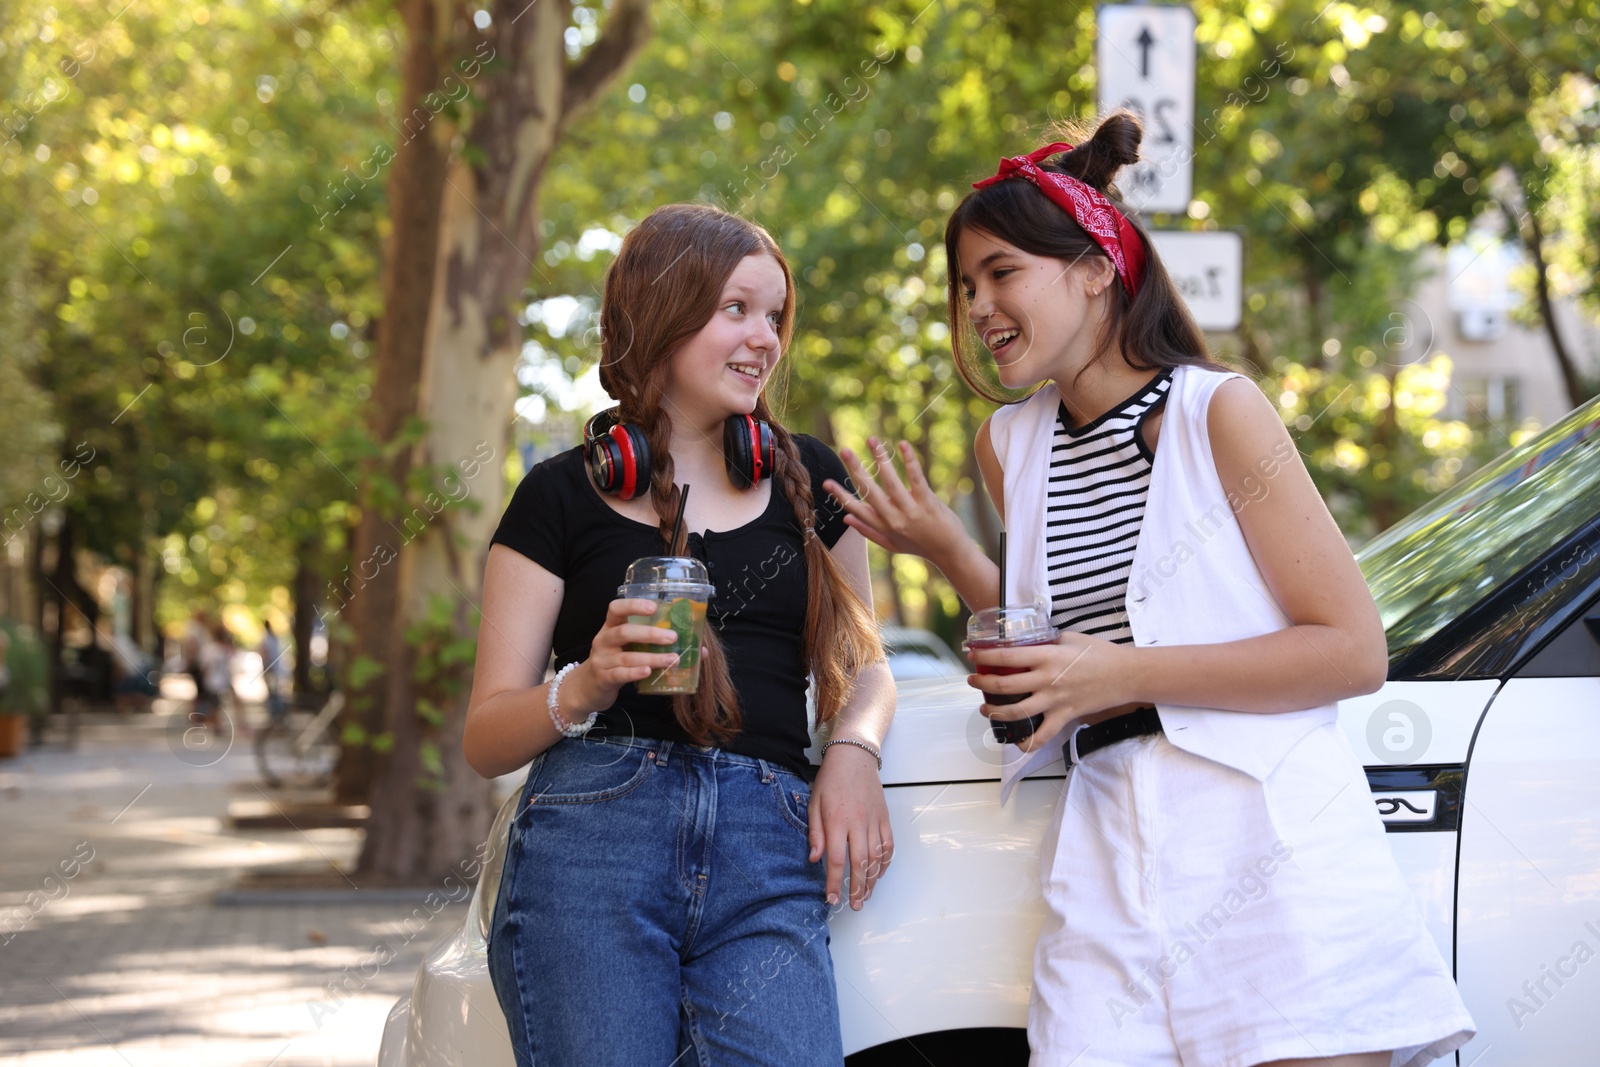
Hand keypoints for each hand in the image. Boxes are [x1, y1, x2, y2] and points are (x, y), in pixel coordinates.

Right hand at [567, 598, 681, 716]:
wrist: (587, 688)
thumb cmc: (616, 662)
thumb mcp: (629, 648)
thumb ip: (656, 644)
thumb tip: (701, 649)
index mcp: (611, 627)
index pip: (616, 608)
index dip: (633, 605)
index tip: (654, 607)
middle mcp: (604, 640)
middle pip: (624, 631)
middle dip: (650, 633)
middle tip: (673, 637)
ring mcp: (602, 660)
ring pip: (626, 656)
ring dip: (651, 657)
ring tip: (672, 659)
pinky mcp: (603, 678)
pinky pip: (619, 674)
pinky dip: (635, 672)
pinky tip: (648, 672)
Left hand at [808, 741, 893, 910]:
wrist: (854, 757)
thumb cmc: (831, 780)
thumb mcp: (814, 803)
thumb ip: (815, 832)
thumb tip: (814, 859)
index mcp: (837, 821)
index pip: (835, 859)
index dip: (833, 882)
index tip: (832, 899)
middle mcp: (858, 823)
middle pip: (860, 864)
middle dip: (857, 889)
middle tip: (853, 906)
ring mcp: (874, 821)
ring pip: (876, 858)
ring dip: (872, 880)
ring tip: (865, 896)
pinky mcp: (885, 817)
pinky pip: (889, 845)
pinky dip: (885, 862)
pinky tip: (878, 873)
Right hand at [823, 437, 969, 563]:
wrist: (950, 553)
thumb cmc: (920, 546)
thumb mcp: (891, 544)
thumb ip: (868, 531)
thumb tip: (846, 518)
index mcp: (882, 527)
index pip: (855, 508)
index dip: (840, 495)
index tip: (826, 482)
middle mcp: (893, 519)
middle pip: (869, 491)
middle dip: (856, 469)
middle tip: (844, 450)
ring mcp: (910, 511)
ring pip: (891, 481)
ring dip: (880, 458)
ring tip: (871, 440)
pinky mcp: (927, 503)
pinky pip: (916, 478)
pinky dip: (909, 460)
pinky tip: (903, 445)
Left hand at [968, 631, 1130, 753]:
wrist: (1125, 675)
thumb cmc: (1100, 653)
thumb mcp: (1070, 638)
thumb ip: (1048, 642)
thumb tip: (1031, 644)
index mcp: (1046, 656)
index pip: (1006, 656)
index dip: (984, 656)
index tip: (972, 655)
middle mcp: (1046, 679)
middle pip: (1004, 686)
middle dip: (982, 683)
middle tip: (973, 680)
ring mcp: (1055, 700)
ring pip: (1017, 712)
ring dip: (995, 712)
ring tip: (985, 708)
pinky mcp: (1064, 716)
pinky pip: (1042, 736)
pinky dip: (1028, 743)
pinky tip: (1017, 742)